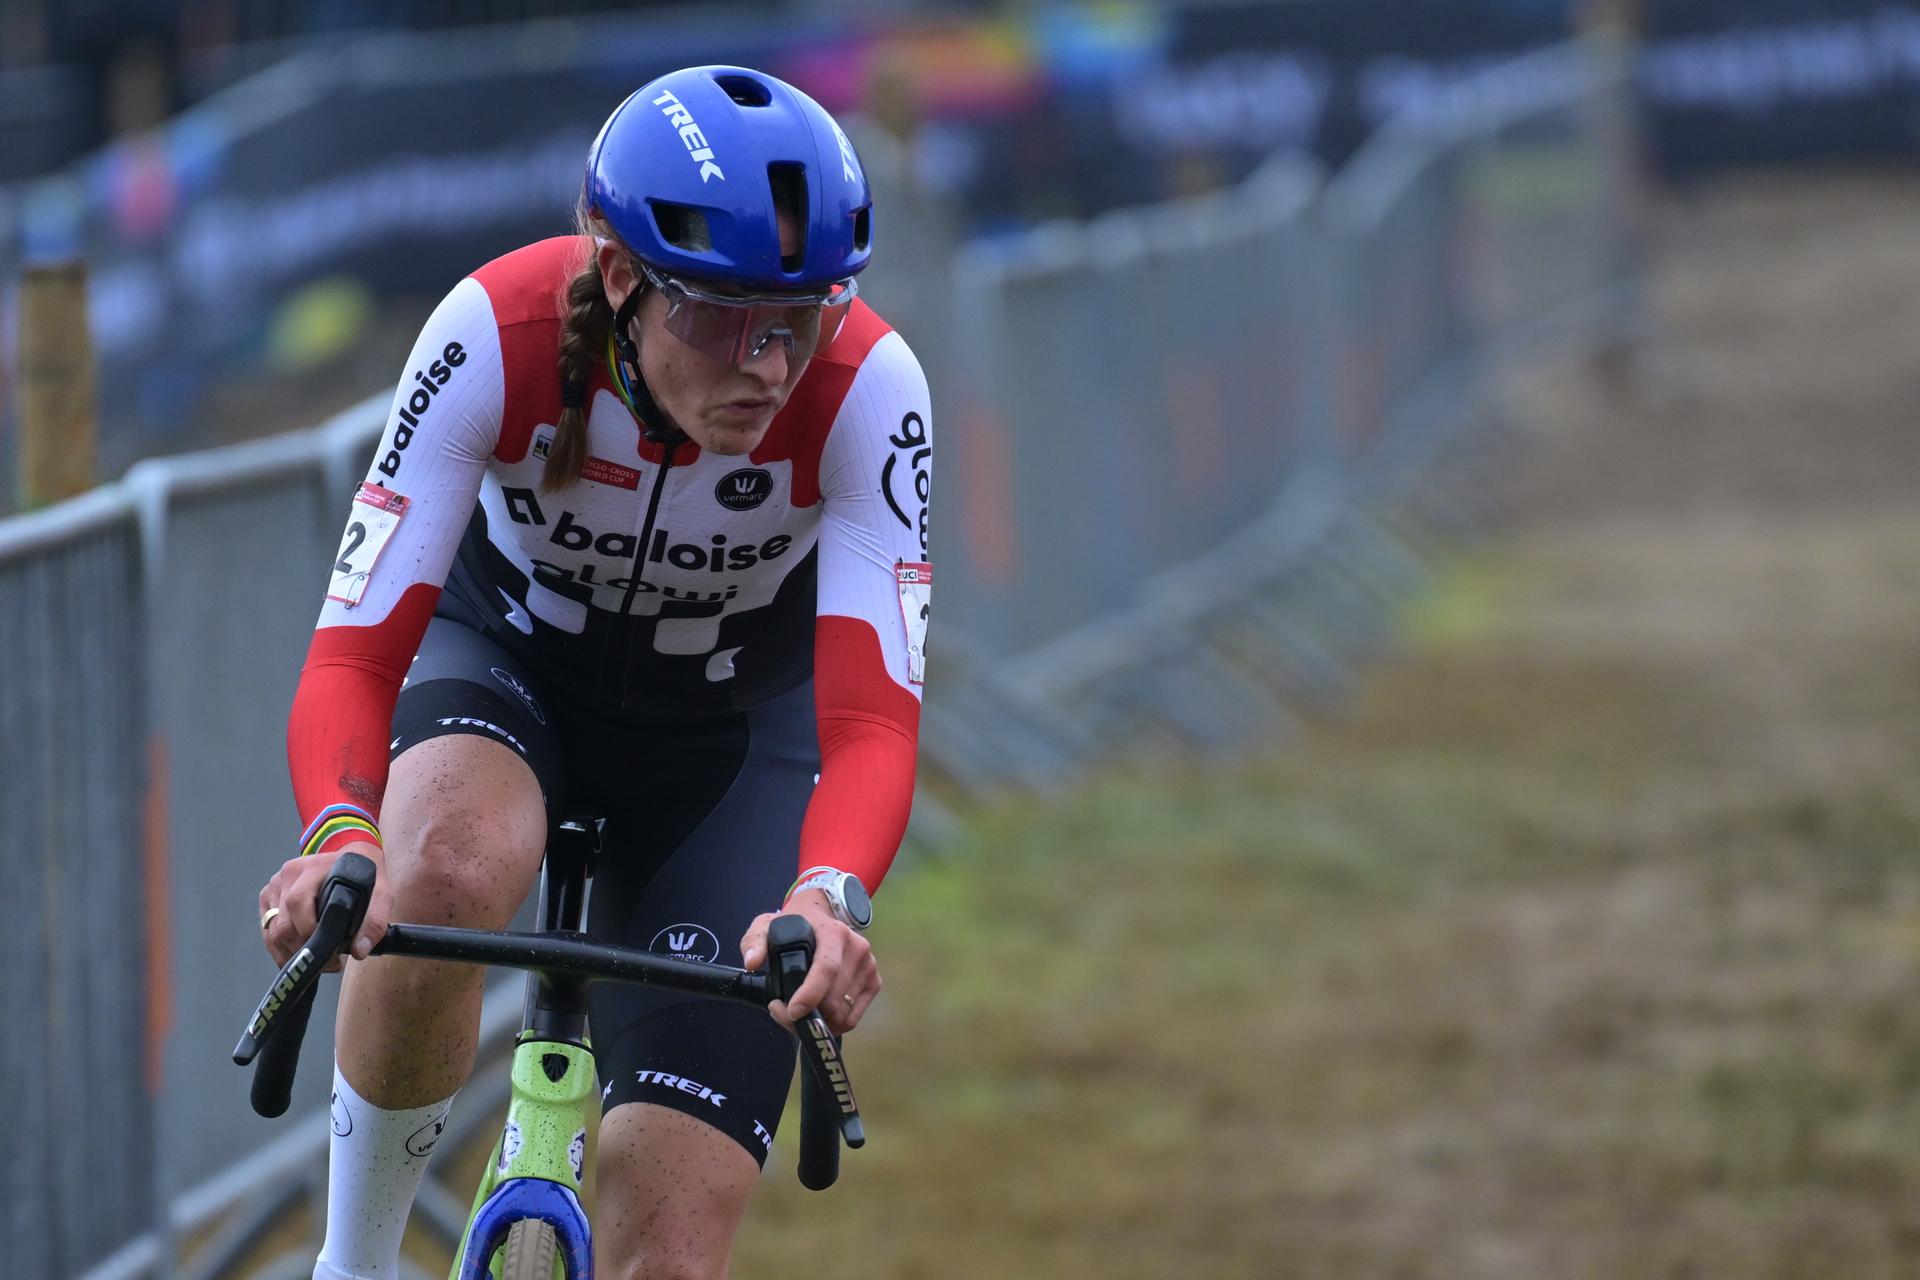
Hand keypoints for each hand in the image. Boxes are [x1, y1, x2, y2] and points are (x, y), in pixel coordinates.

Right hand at [258, 840, 391, 971]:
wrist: (352, 857)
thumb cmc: (364, 876)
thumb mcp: (381, 894)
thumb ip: (374, 921)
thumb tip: (359, 950)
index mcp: (313, 868)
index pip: (297, 903)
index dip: (309, 934)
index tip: (332, 954)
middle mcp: (288, 875)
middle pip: (283, 924)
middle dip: (303, 951)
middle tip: (328, 964)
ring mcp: (275, 886)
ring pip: (271, 932)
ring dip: (291, 954)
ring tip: (316, 962)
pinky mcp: (268, 897)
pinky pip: (267, 930)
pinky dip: (280, 948)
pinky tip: (299, 956)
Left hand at [739, 889, 879, 1035]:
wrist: (823, 915)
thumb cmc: (795, 924)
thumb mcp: (767, 925)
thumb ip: (754, 941)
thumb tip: (752, 962)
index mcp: (834, 934)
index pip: (826, 969)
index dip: (809, 995)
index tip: (791, 1012)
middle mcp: (858, 950)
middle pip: (834, 1000)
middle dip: (807, 1016)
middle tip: (784, 1012)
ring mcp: (869, 967)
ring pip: (843, 1014)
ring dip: (819, 1022)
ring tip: (798, 1013)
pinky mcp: (874, 982)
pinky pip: (853, 1017)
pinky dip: (834, 1024)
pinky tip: (817, 1013)